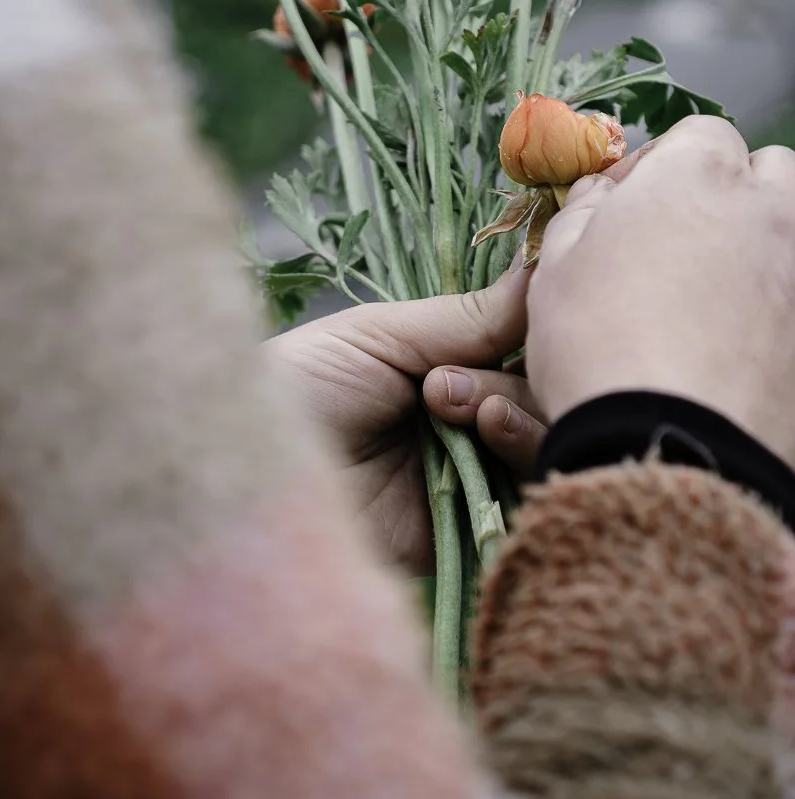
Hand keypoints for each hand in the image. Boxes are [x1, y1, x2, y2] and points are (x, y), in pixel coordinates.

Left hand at [265, 267, 543, 574]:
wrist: (252, 479)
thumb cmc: (300, 388)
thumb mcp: (381, 336)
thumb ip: (469, 316)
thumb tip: (543, 267)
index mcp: (448, 364)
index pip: (524, 346)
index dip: (538, 330)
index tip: (542, 310)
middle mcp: (469, 418)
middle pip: (544, 396)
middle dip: (514, 381)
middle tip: (451, 386)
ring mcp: (473, 475)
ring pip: (546, 443)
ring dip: (517, 419)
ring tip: (467, 416)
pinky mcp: (471, 531)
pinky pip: (528, 501)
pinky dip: (521, 467)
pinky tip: (487, 443)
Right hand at [526, 115, 794, 465]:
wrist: (672, 447)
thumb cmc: (598, 344)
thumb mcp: (556, 269)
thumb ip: (583, 213)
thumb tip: (599, 194)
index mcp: (698, 175)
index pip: (699, 134)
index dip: (662, 165)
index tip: (628, 204)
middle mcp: (770, 208)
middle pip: (767, 172)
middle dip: (731, 193)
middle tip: (681, 243)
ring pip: (793, 229)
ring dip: (764, 242)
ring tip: (719, 294)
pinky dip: (777, 306)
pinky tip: (742, 342)